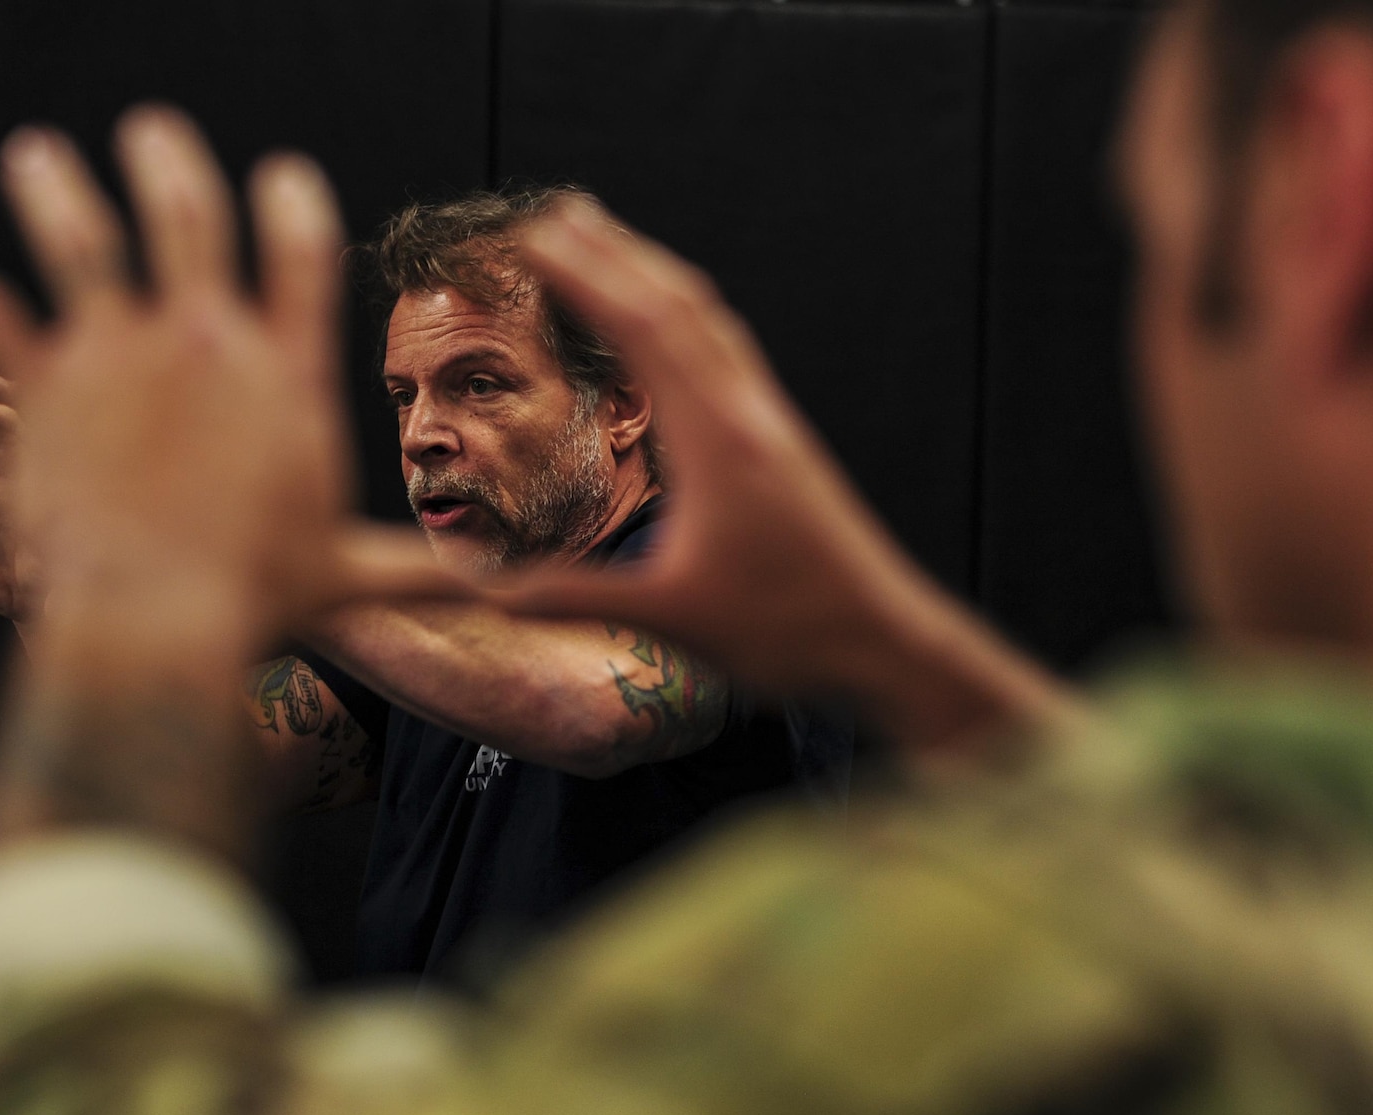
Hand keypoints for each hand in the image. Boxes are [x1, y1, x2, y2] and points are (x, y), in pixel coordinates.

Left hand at [0, 108, 461, 654]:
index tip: (281, 175)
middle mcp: (209, 343)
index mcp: (287, 377)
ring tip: (38, 159)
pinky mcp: (48, 381)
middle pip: (190, 219)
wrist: (157, 620)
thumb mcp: (353, 576)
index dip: (292, 207)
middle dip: (169, 165)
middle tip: (153, 134)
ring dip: (58, 190)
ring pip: (85, 239)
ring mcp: (124, 352)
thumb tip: (499, 592)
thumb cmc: (259, 603)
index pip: (301, 260)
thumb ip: (422, 570)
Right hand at [497, 200, 1070, 754]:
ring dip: (657, 278)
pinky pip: (732, 358)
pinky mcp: (787, 449)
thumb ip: (574, 598)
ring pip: (712, 326)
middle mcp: (748, 416)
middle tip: (561, 212)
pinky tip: (686, 335)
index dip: (585, 276)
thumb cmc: (790, 632)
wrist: (885, 643)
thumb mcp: (672, 617)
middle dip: (616, 254)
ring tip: (615, 248)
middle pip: (678, 307)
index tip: (535, 234)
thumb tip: (486, 592)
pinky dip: (694, 322)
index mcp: (717, 440)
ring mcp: (773, 428)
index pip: (642, 330)